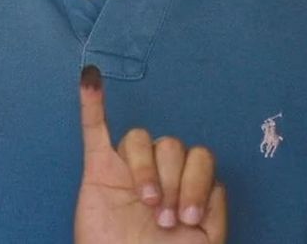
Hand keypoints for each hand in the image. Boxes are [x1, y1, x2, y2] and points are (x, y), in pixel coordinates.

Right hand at [75, 66, 226, 243]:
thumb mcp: (204, 240)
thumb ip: (215, 210)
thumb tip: (215, 183)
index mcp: (186, 185)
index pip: (200, 159)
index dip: (196, 184)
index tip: (188, 218)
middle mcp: (160, 172)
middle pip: (172, 146)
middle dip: (172, 182)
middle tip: (164, 218)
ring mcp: (128, 168)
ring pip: (141, 139)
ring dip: (146, 169)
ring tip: (146, 202)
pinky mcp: (98, 170)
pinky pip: (94, 129)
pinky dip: (91, 103)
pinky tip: (91, 79)